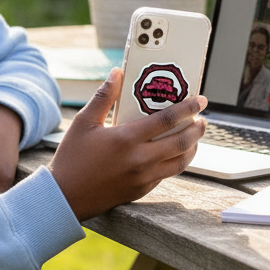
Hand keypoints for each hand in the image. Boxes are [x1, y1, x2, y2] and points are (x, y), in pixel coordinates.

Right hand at [49, 68, 206, 221]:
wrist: (66, 197)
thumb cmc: (72, 157)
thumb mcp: (83, 122)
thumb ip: (104, 96)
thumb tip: (117, 73)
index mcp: (127, 138)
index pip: (167, 119)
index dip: (188, 108)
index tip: (200, 100)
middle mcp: (140, 159)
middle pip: (182, 142)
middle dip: (198, 128)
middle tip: (203, 118)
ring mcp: (143, 177)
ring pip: (180, 161)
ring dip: (193, 147)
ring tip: (195, 136)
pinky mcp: (142, 190)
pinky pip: (168, 174)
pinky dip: (177, 161)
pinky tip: (176, 153)